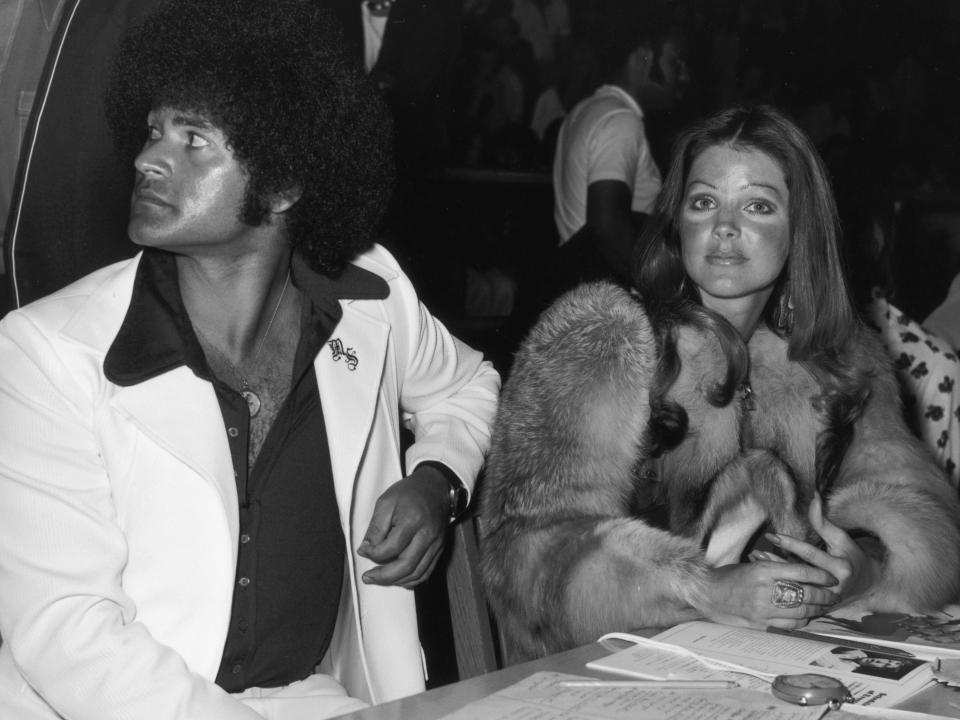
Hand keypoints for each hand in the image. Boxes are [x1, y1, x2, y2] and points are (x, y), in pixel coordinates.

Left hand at [356, 465, 450, 587]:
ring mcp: (435, 544)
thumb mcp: (386, 503)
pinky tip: (398, 578)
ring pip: (417, 573)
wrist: (435, 488)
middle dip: (383, 576)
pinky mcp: (439, 549)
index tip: (364, 551)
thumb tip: (366, 549)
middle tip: (368, 577)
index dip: (374, 554)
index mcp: (412, 520)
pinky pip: (426, 572)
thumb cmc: (409, 493)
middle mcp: (427, 535)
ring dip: (396, 581)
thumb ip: (375, 528)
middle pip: (406, 566)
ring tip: (380, 579)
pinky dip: (411, 580)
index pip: (391, 548)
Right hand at [700, 558, 840, 629]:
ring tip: (825, 606)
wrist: (707, 594)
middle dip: (824, 595)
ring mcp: (763, 609)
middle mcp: (765, 589)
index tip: (831, 578)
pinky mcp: (761, 624)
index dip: (820, 576)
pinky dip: (803, 621)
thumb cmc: (728, 576)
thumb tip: (802, 572)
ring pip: (801, 611)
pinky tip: (807, 617)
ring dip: (817, 609)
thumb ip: (775, 568)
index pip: (800, 572)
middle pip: (805, 593)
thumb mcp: (752, 564)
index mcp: (763, 570)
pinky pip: (790, 625)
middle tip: (834, 594)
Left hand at [764, 492, 880, 608]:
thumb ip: (823, 521)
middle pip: (799, 574)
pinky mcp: (819, 609)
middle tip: (755, 553)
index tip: (771, 535)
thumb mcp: (841, 539)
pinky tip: (765, 579)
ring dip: (774, 576)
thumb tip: (814, 496)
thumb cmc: (852, 557)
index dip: (790, 544)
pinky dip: (780, 588)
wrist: (868, 586)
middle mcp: (833, 586)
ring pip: (795, 588)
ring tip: (755, 563)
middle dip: (776, 563)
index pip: (810, 554)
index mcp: (840, 568)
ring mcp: (826, 601)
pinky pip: (796, 598)